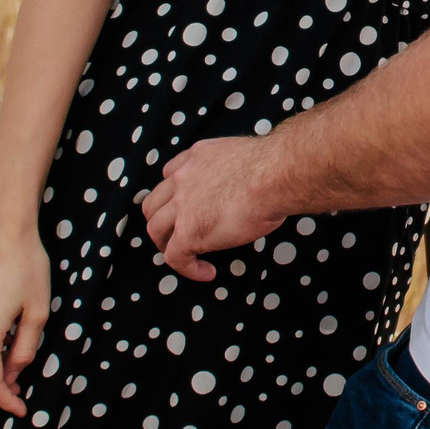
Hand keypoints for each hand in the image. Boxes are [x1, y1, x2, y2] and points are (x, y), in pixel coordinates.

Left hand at [142, 136, 282, 280]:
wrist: (275, 176)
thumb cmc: (274, 167)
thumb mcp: (243, 160)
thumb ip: (232, 172)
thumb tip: (245, 190)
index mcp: (197, 157)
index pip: (170, 175)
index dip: (174, 194)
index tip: (187, 207)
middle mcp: (183, 178)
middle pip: (154, 204)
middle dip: (161, 220)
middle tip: (177, 234)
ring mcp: (181, 206)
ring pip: (155, 230)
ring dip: (167, 245)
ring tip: (187, 256)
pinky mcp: (188, 232)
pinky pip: (175, 257)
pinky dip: (187, 268)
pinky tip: (207, 272)